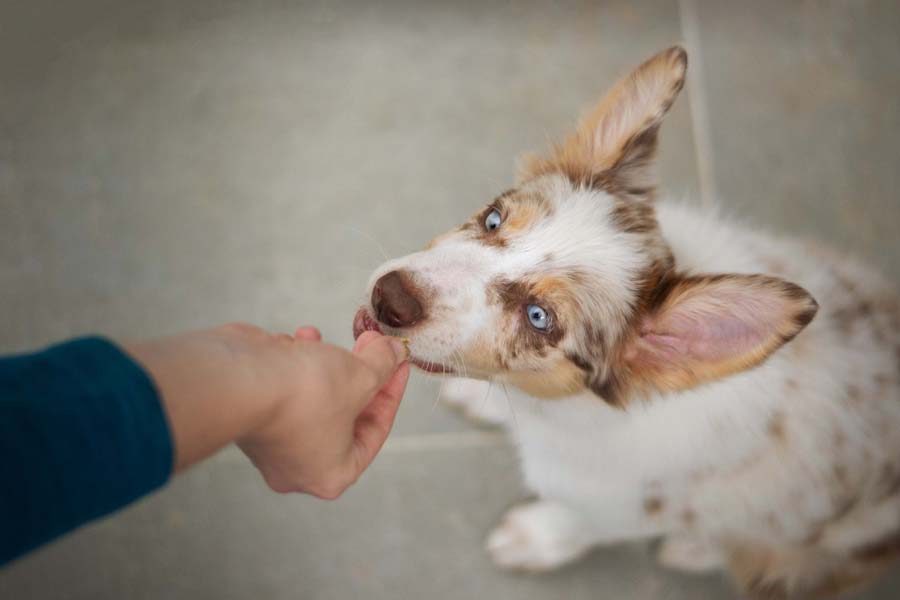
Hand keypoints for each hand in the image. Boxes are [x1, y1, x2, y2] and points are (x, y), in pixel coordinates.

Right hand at [126, 323, 409, 499]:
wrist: (236, 378)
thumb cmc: (303, 393)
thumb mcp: (360, 376)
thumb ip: (383, 364)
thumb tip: (392, 352)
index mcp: (331, 473)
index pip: (374, 433)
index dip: (391, 392)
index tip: (396, 363)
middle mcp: (297, 466)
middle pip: (344, 414)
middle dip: (357, 372)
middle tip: (368, 344)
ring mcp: (270, 442)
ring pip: (312, 396)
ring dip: (322, 361)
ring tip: (321, 338)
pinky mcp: (250, 413)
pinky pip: (282, 387)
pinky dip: (292, 361)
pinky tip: (294, 340)